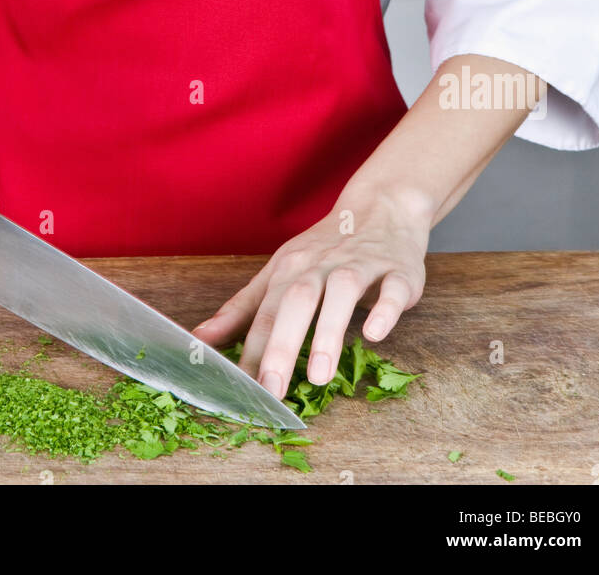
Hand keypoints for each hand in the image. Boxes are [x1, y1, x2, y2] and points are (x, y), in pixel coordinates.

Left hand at [191, 186, 430, 399]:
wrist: (381, 208)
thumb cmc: (324, 249)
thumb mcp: (279, 273)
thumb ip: (242, 309)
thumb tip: (200, 338)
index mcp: (290, 268)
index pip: (266, 311)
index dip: (251, 351)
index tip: (241, 391)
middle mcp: (322, 265)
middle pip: (297, 300)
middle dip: (282, 344)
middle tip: (272, 389)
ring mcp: (361, 265)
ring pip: (342, 293)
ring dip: (329, 332)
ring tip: (319, 376)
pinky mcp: (398, 271)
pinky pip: (392, 289)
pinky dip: (384, 309)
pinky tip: (374, 333)